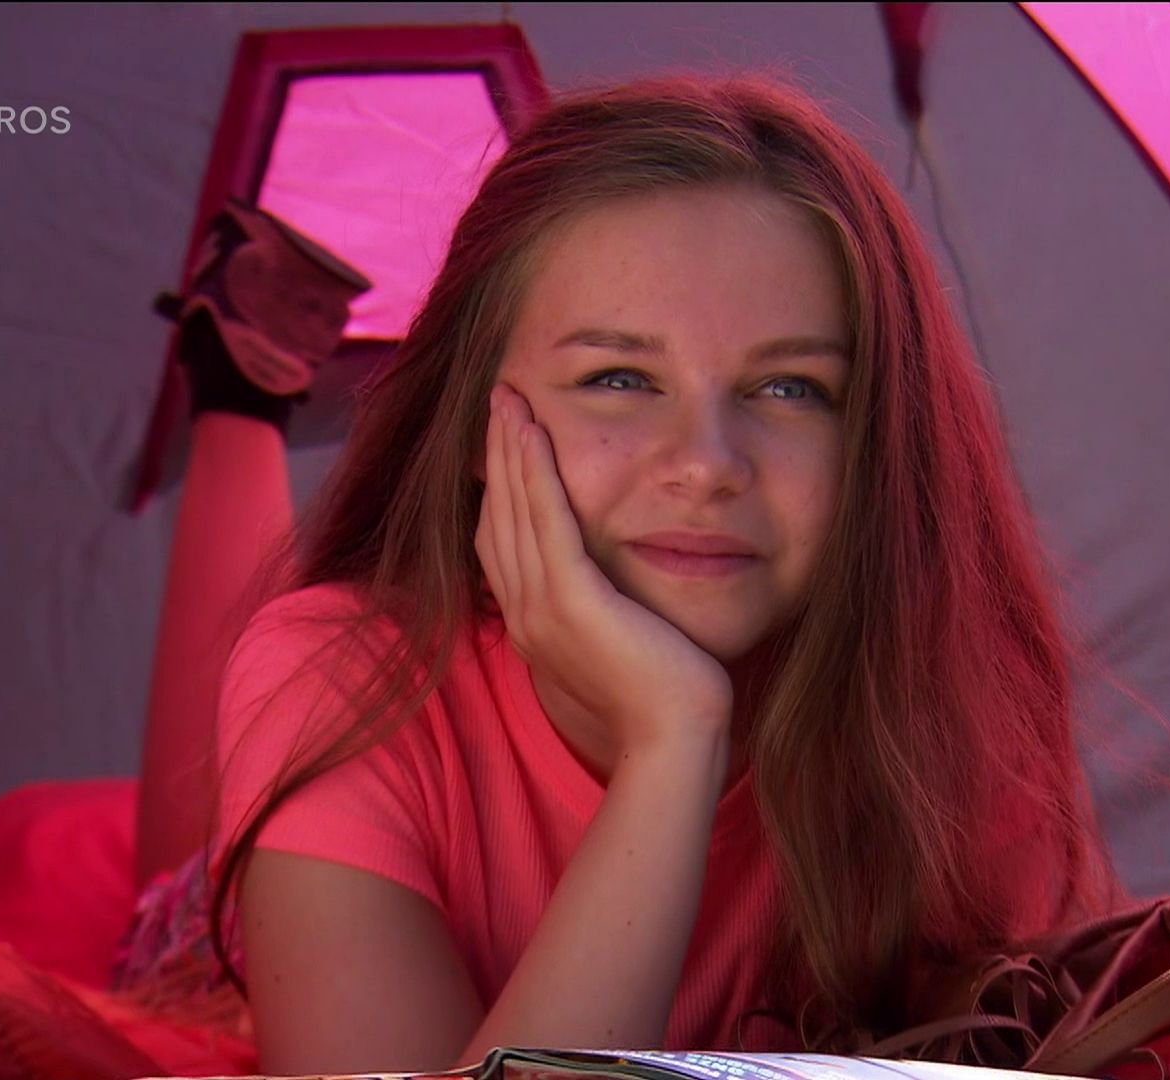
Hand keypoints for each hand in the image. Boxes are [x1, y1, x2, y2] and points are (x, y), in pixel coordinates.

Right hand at [475, 384, 733, 759]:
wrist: (674, 736)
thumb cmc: (663, 694)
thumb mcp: (620, 639)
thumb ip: (602, 607)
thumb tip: (611, 582)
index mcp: (533, 624)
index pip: (500, 541)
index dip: (497, 485)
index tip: (503, 439)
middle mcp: (525, 615)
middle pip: (496, 517)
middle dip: (495, 454)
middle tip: (497, 397)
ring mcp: (542, 610)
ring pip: (514, 512)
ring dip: (509, 449)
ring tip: (508, 397)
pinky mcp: (572, 603)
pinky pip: (546, 524)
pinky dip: (535, 475)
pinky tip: (534, 433)